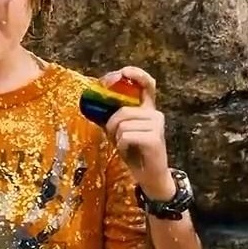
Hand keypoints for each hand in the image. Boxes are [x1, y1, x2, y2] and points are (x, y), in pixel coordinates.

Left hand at [101, 66, 175, 199]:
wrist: (149, 176)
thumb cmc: (133, 151)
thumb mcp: (119, 132)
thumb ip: (110, 117)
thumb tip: (90, 103)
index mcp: (148, 109)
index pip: (147, 85)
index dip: (137, 75)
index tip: (124, 72)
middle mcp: (155, 114)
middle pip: (123, 110)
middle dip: (112, 124)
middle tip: (115, 137)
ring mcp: (157, 126)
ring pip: (123, 124)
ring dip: (117, 138)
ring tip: (125, 146)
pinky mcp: (155, 138)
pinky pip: (126, 136)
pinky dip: (121, 145)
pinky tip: (129, 151)